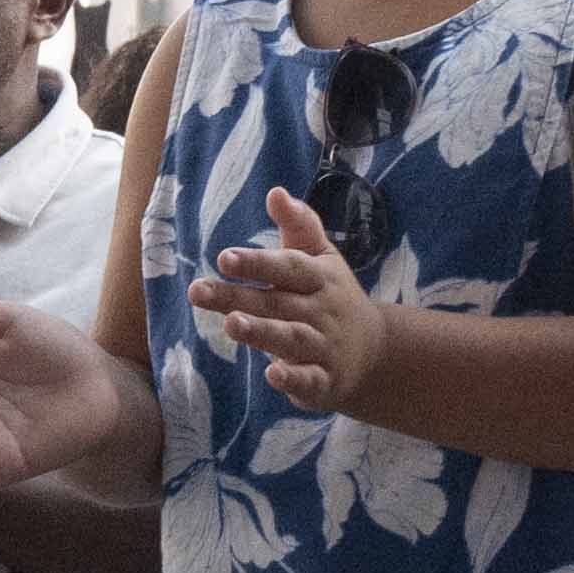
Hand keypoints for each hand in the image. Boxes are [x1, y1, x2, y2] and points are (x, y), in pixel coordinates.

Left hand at [188, 190, 389, 413]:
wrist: (375, 350)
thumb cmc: (332, 295)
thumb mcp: (322, 258)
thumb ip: (299, 225)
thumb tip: (275, 191)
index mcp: (318, 277)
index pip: (287, 266)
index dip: (257, 262)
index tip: (223, 258)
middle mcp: (320, 311)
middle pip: (275, 302)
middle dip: (238, 297)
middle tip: (198, 291)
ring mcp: (324, 346)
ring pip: (291, 338)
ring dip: (262, 332)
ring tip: (231, 325)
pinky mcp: (324, 381)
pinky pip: (309, 380)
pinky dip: (293, 379)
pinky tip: (272, 374)